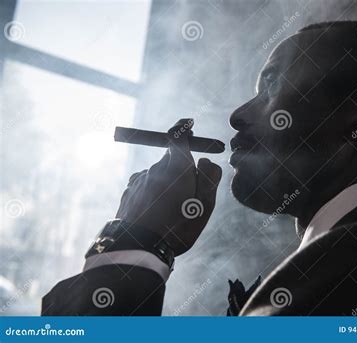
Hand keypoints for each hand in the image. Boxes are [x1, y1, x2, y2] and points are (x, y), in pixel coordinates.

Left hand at [115, 119, 221, 255]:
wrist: (138, 247)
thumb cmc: (177, 226)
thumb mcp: (205, 205)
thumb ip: (209, 177)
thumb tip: (203, 160)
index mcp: (177, 166)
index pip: (178, 135)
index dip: (183, 128)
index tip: (188, 125)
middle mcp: (155, 168)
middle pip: (171, 159)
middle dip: (181, 169)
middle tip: (190, 192)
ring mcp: (140, 179)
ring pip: (159, 174)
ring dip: (167, 183)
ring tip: (172, 212)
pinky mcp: (129, 192)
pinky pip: (146, 185)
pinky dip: (154, 192)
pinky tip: (157, 213)